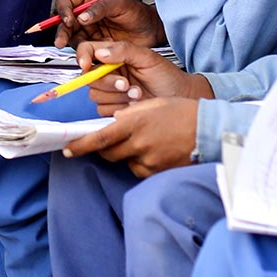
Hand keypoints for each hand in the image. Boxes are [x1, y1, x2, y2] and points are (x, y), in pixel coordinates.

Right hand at [53, 0, 165, 47]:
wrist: (151, 32)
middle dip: (61, 32)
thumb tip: (82, 16)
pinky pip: (82, 51)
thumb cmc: (138, 14)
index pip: (67, 2)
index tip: (70, 21)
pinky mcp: (94, 47)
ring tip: (73, 52)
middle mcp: (84, 16)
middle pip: (64, 22)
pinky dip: (82, 55)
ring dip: (69, 46)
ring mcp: (88, 32)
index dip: (64, 11)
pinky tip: (85, 60)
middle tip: (61, 42)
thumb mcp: (121, 5)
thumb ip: (101, 8)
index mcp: (88, 0)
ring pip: (70, 38)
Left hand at [64, 97, 198, 174]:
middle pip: (108, 154)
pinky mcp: (159, 172)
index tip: (67, 149)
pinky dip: (142, 163)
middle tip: (109, 142)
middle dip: (104, 149)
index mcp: (134, 123)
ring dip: (127, 155)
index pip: (100, 138)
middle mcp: (139, 143)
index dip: (81, 146)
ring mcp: (149, 160)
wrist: (209, 130)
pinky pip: (141, 171)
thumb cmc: (182, 112)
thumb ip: (129, 115)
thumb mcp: (151, 105)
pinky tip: (156, 152)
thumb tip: (114, 124)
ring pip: (126, 162)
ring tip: (147, 142)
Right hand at [77, 41, 206, 112]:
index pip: (87, 52)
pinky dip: (119, 108)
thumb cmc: (168, 76)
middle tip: (127, 84)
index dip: (83, 58)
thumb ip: (123, 50)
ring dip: (117, 97)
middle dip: (108, 83)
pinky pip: (103, 110)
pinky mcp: (114, 108)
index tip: (87, 65)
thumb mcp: (147, 58)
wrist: (180, 99)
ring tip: (138, 94)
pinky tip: (134, 105)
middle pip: (89, 78)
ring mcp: (111, 91)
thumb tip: (100, 53)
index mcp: (114, 56)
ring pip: (96, 95)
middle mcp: (110, 72)